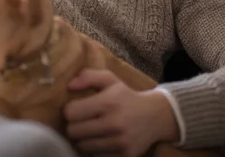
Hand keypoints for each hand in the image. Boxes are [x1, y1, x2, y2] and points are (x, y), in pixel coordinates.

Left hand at [64, 69, 179, 156]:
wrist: (156, 116)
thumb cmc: (126, 97)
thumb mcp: (110, 80)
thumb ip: (88, 76)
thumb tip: (69, 86)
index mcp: (108, 102)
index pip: (71, 112)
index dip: (69, 110)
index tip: (75, 109)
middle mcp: (114, 123)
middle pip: (73, 131)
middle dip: (74, 126)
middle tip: (81, 122)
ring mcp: (120, 142)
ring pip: (82, 146)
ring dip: (83, 139)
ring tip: (89, 131)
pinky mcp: (125, 155)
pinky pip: (96, 156)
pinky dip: (94, 150)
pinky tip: (100, 140)